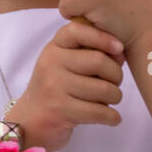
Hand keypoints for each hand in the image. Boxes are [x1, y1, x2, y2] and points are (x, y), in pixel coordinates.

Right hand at [6, 20, 125, 151]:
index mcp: (54, 46)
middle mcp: (51, 63)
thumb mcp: (66, 62)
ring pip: (103, 89)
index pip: (79, 31)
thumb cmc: (57, 87)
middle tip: (116, 83)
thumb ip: (91, 52)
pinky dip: (112, 116)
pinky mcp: (60, 110)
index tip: (119, 48)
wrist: (30, 120)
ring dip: (116, 96)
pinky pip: (98, 112)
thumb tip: (120, 52)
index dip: (103, 37)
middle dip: (116, 74)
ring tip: (112, 99)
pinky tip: (113, 117)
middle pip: (98, 61)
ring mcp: (54, 87)